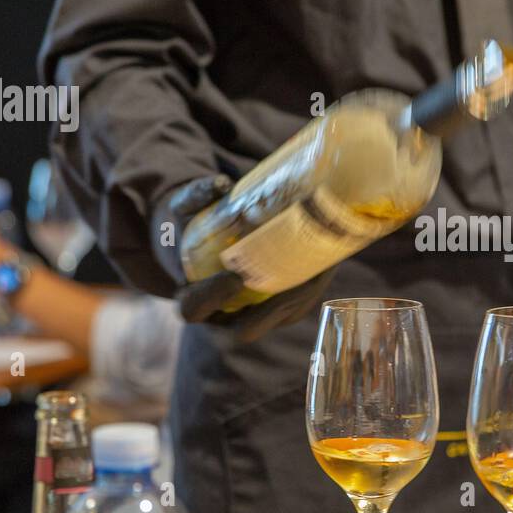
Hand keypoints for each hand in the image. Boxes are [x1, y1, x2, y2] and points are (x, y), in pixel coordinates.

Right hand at [168, 175, 333, 340]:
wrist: (207, 242)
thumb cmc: (191, 228)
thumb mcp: (183, 210)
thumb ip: (195, 196)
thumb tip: (221, 184)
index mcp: (192, 299)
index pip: (195, 308)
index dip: (213, 297)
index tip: (234, 276)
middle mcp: (222, 318)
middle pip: (248, 328)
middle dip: (273, 309)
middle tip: (292, 280)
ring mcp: (253, 317)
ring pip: (281, 317)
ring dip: (303, 295)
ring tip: (322, 265)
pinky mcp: (278, 310)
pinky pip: (297, 306)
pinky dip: (313, 286)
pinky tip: (328, 260)